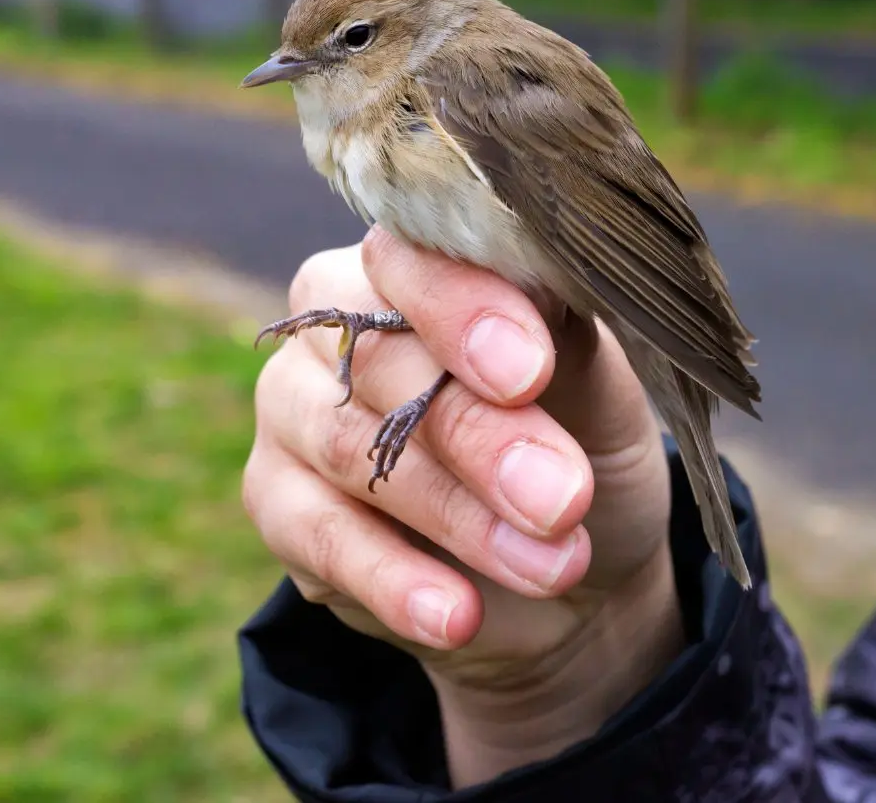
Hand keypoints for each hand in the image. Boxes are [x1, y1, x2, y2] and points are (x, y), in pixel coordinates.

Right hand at [243, 228, 684, 786]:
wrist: (561, 566)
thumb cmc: (580, 445)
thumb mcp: (598, 390)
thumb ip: (566, 337)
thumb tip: (536, 322)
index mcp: (416, 269)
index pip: (413, 258)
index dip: (464, 310)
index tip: (530, 373)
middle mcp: (338, 325)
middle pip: (379, 359)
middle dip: (479, 435)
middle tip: (562, 500)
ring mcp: (294, 409)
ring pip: (347, 448)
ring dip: (454, 516)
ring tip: (549, 565)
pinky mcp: (277, 500)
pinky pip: (315, 535)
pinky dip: (391, 581)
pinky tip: (456, 616)